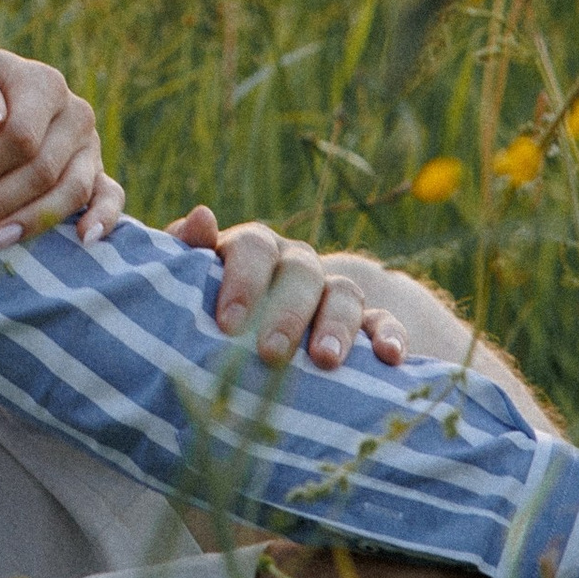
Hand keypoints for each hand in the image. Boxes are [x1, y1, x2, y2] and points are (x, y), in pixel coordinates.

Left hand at [0, 45, 123, 251]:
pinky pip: (110, 196)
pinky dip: (103, 219)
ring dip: (31, 223)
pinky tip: (83, 241)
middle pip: (41, 170)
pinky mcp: (97, 171)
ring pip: (71, 190)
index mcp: (45, 85)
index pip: (18, 136)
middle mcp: (75, 115)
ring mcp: (90, 146)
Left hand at [167, 206, 408, 369]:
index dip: (243, 281)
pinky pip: (385, 321)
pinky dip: (390, 336)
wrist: (270, 327)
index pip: (253, 246)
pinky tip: (390, 358)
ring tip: (325, 361)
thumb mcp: (197, 284)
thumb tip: (200, 216)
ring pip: (344, 295)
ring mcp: (334, 291)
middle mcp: (296, 264)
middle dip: (287, 312)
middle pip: (300, 273)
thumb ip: (188, 254)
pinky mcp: (369, 322)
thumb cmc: (219, 308)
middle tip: (271, 353)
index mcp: (254, 250)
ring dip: (337, 326)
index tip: (228, 324)